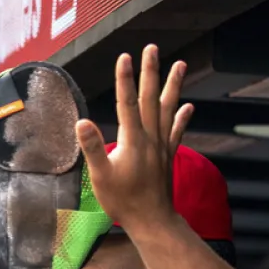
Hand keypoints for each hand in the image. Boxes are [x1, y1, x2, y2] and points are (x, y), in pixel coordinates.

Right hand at [76, 44, 192, 232]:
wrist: (151, 219)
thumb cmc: (122, 200)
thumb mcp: (100, 176)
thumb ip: (92, 148)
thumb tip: (81, 122)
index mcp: (132, 140)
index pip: (127, 103)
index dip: (124, 79)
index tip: (124, 57)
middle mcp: (150, 137)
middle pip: (150, 98)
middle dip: (150, 73)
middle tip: (152, 49)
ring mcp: (161, 145)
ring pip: (167, 109)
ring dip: (172, 86)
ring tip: (180, 65)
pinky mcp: (167, 156)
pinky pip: (176, 131)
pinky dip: (181, 117)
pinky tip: (187, 106)